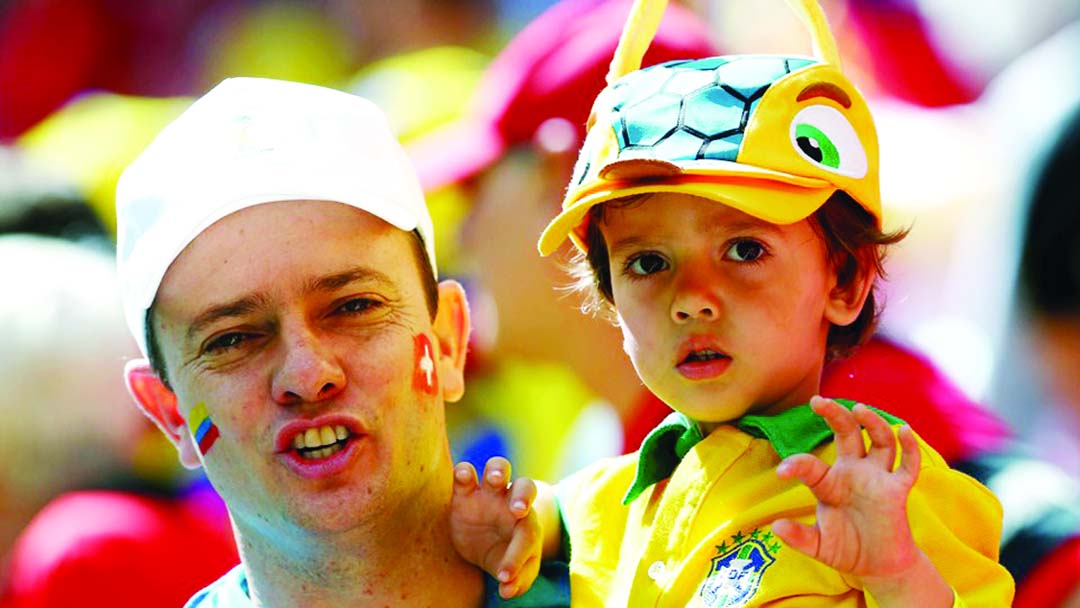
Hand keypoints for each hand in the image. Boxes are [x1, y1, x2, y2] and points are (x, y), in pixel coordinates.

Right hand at [450, 457, 541, 598]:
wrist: (483, 542)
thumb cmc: (505, 554)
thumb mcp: (514, 570)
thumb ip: (518, 580)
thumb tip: (508, 590)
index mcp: (527, 522)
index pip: (527, 534)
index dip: (516, 556)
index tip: (504, 578)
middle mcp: (510, 501)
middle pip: (525, 485)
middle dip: (523, 496)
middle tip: (517, 510)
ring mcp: (488, 492)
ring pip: (498, 467)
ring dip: (498, 471)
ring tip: (495, 480)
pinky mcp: (464, 491)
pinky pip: (465, 472)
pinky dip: (464, 471)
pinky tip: (463, 478)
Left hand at [772, 396, 922, 579]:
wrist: (878, 566)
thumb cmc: (846, 549)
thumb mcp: (818, 546)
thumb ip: (799, 537)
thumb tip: (775, 527)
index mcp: (829, 483)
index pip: (810, 466)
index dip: (796, 465)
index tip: (781, 471)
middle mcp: (853, 473)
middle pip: (846, 434)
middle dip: (834, 415)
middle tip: (817, 401)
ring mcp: (877, 479)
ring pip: (879, 441)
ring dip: (872, 423)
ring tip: (860, 409)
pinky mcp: (898, 490)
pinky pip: (907, 466)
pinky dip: (909, 447)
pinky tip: (905, 430)